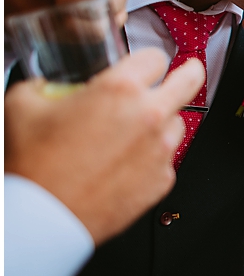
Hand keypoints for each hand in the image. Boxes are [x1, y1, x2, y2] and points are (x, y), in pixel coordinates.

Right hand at [5, 49, 204, 245]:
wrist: (40, 217)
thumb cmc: (32, 165)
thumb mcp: (22, 106)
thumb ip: (45, 87)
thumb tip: (51, 88)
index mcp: (119, 90)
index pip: (154, 58)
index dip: (147, 60)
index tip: (145, 66)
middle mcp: (148, 116)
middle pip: (190, 80)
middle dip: (189, 72)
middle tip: (186, 72)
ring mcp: (160, 150)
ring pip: (178, 122)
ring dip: (161, 122)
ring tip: (130, 134)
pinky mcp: (162, 180)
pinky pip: (166, 159)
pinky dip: (151, 158)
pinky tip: (124, 164)